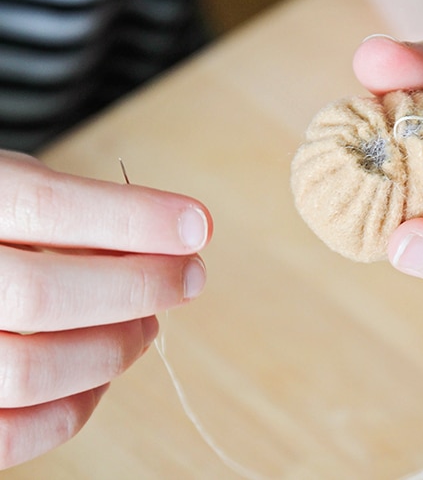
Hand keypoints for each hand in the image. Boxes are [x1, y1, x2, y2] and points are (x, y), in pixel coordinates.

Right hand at [0, 150, 211, 466]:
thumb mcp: (18, 196)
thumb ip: (78, 214)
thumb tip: (170, 243)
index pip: (45, 205)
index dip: (134, 218)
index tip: (197, 225)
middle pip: (42, 295)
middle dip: (139, 287)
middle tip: (189, 278)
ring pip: (32, 370)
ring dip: (115, 348)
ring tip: (148, 324)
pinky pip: (14, 434)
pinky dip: (74, 408)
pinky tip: (103, 375)